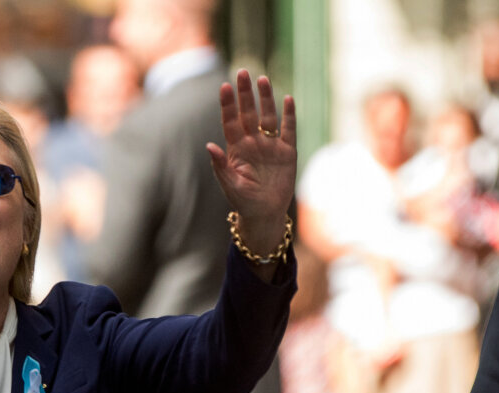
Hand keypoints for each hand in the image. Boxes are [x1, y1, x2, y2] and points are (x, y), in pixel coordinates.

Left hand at [207, 69, 296, 254]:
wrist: (264, 214)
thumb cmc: (243, 201)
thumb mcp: (230, 185)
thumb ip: (220, 166)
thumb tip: (209, 145)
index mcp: (236, 149)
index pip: (230, 121)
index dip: (228, 104)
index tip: (224, 86)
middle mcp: (253, 142)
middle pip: (248, 113)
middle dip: (245, 94)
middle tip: (242, 72)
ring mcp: (270, 145)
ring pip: (268, 116)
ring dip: (265, 99)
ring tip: (262, 80)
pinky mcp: (287, 151)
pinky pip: (289, 129)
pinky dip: (289, 115)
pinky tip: (288, 99)